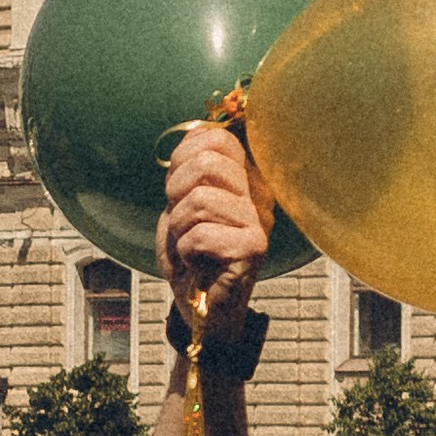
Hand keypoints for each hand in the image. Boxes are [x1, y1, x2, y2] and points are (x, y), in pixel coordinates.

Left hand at [159, 119, 270, 318]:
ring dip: (179, 228)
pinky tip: (197, 263)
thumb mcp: (180, 204)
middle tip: (181, 223)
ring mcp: (259, 220)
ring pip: (200, 199)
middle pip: (209, 161)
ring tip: (189, 246)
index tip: (177, 191)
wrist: (199, 306)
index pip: (216, 139)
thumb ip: (189, 168)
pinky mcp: (254, 248)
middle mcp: (257, 193)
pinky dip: (186, 251)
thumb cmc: (191, 257)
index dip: (182, 159)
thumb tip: (198, 128)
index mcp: (242, 177)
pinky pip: (201, 235)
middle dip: (177, 193)